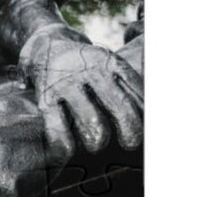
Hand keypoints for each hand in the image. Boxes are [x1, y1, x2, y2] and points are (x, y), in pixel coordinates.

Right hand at [20, 25, 143, 164]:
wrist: (45, 45)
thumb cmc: (86, 67)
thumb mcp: (108, 65)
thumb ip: (130, 87)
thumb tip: (151, 119)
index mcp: (111, 62)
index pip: (139, 94)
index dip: (147, 116)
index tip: (148, 128)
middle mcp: (90, 70)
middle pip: (121, 109)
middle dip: (131, 132)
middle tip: (129, 142)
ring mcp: (66, 83)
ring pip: (93, 124)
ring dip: (97, 142)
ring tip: (96, 144)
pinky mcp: (45, 97)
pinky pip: (59, 131)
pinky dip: (65, 147)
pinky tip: (68, 151)